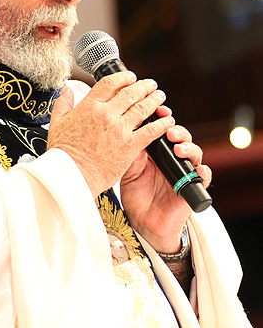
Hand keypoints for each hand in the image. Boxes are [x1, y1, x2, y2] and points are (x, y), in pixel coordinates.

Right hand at [47, 71, 174, 197]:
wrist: (71, 175)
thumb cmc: (63, 152)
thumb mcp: (56, 123)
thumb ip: (63, 104)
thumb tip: (66, 91)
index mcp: (89, 107)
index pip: (109, 84)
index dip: (122, 77)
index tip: (129, 77)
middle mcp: (106, 115)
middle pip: (130, 93)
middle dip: (142, 86)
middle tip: (149, 84)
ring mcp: (120, 130)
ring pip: (142, 109)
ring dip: (153, 100)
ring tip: (159, 96)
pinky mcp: (130, 146)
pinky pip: (150, 131)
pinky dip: (161, 124)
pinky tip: (166, 121)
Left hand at [120, 107, 211, 252]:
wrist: (142, 223)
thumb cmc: (135, 194)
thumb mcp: (128, 172)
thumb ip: (131, 155)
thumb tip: (131, 135)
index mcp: (156, 152)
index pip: (162, 130)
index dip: (162, 118)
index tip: (159, 110)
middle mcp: (171, 159)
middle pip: (181, 137)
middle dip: (177, 131)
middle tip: (169, 131)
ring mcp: (183, 172)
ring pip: (194, 153)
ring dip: (189, 148)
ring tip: (179, 149)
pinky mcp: (192, 189)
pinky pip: (203, 178)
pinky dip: (203, 172)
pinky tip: (199, 169)